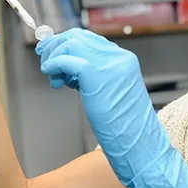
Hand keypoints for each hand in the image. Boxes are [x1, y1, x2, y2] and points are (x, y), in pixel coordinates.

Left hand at [36, 28, 187, 187]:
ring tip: (52, 77)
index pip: (90, 39)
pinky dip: (55, 66)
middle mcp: (119, 59)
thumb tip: (74, 72)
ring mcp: (109, 66)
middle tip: (44, 59)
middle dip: (56, 46)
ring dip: (54, 57)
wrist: (142, 150)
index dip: (68, 44)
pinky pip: (68, 60)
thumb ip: (99, 80)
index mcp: (125, 61)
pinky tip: (54, 81)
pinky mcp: (97, 77)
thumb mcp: (113, 98)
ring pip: (71, 45)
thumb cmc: (128, 132)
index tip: (53, 54)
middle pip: (78, 37)